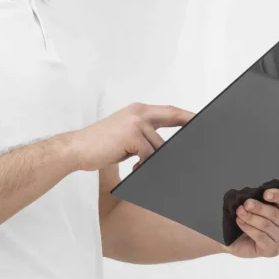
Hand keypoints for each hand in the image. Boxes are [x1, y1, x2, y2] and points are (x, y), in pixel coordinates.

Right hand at [67, 102, 194, 171]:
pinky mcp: (132, 135)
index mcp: (138, 111)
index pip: (169, 111)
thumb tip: (162, 149)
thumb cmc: (99, 144)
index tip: (200, 120)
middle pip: (172, 117)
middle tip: (201, 136)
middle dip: (187, 123)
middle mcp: (139, 113)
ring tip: (137, 165)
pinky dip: (142, 164)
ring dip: (151, 159)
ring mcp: (136, 123)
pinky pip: (148, 155)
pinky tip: (132, 167)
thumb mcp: (126, 136)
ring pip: (159, 146)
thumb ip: (144, 137)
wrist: (77, 148)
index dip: (186, 115)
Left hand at [226, 188, 278, 258]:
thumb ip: (255, 200)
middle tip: (246, 204)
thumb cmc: (250, 220)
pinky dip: (248, 228)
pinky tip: (240, 222)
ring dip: (250, 217)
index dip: (277, 195)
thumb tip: (248, 196)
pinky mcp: (273, 250)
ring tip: (239, 212)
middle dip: (258, 207)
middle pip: (275, 213)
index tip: (265, 194)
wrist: (239, 240)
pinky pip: (260, 236)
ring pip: (266, 225)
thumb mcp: (253, 207)